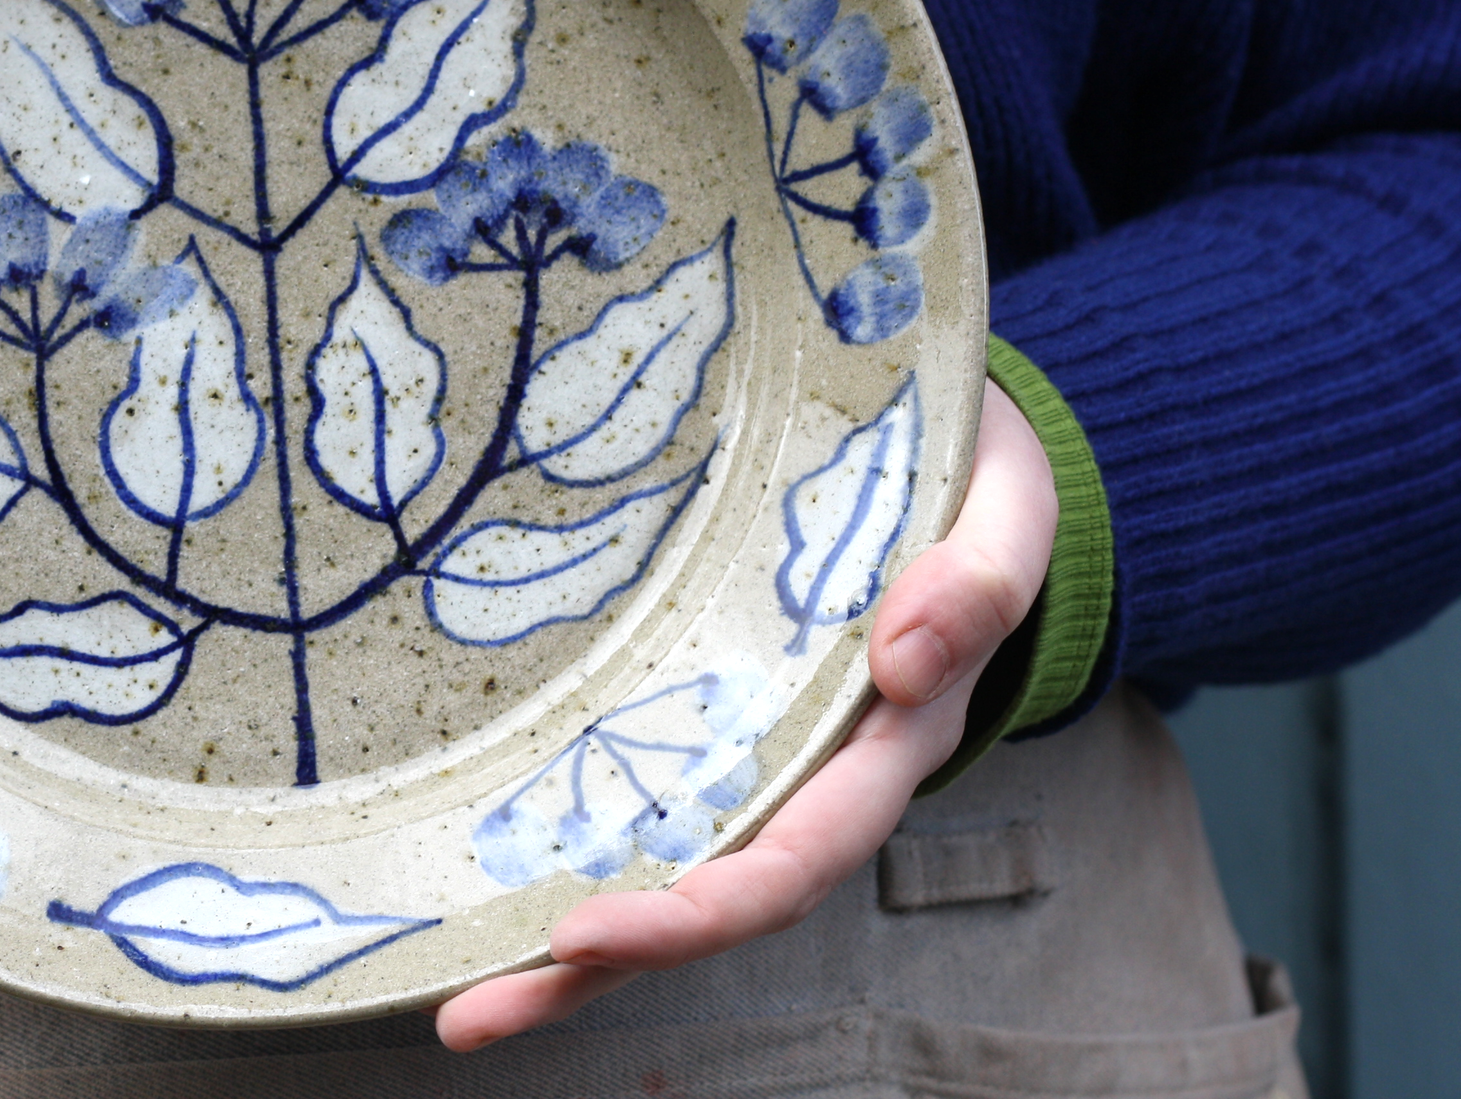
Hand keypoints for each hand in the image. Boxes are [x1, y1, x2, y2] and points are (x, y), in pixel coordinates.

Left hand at [434, 379, 1057, 1050]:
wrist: (946, 451)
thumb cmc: (969, 482)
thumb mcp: (1004, 513)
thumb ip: (978, 581)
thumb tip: (908, 660)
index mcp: (888, 740)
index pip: (796, 853)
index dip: (700, 908)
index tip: (588, 932)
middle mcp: (815, 771)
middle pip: (713, 896)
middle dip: (601, 964)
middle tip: (475, 1010)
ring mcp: (756, 753)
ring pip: (664, 870)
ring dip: (566, 953)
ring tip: (457, 1008)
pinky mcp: (707, 718)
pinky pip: (639, 799)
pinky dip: (567, 856)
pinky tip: (479, 900)